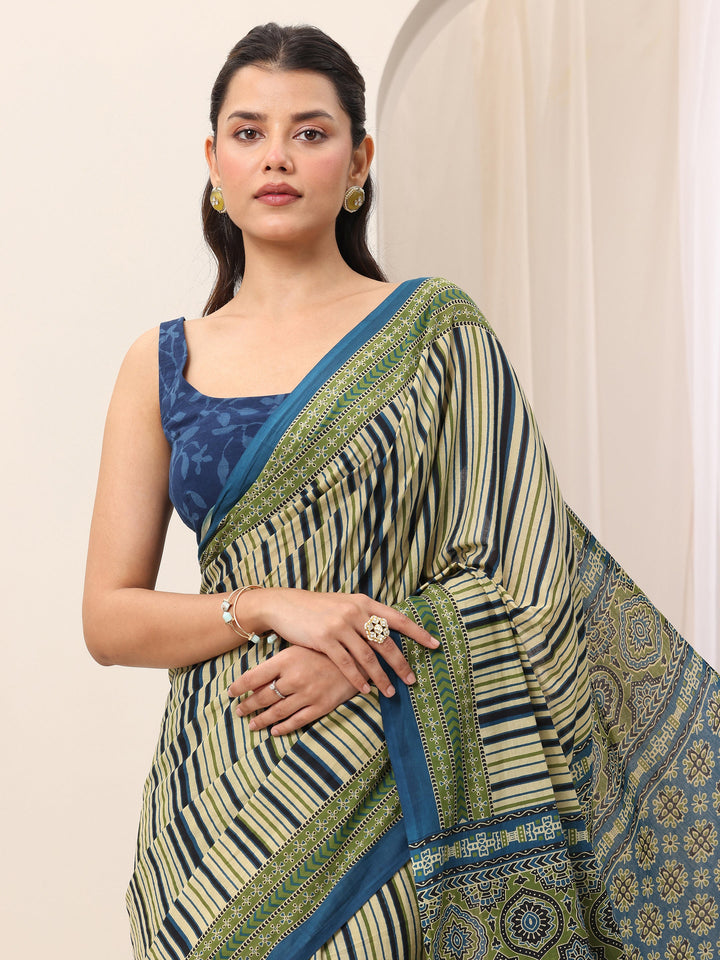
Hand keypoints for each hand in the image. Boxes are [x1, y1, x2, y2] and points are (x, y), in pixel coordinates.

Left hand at [229, 646, 358, 735]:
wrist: (359, 657)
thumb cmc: (326, 649)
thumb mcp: (300, 648)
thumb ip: (280, 662)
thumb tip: (256, 678)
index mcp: (287, 659)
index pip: (254, 676)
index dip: (239, 686)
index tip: (230, 692)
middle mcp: (295, 678)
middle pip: (263, 697)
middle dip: (247, 706)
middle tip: (238, 711)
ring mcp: (308, 694)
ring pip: (277, 712)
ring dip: (261, 720)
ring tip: (252, 724)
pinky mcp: (321, 706)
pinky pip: (297, 721)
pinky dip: (283, 728)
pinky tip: (274, 731)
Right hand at [241, 587, 439, 696]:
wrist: (285, 604)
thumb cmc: (317, 608)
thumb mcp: (344, 604)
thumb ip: (365, 615)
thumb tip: (387, 629)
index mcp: (364, 603)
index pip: (397, 619)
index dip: (418, 632)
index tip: (435, 644)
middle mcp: (355, 612)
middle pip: (386, 642)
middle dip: (401, 664)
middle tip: (412, 680)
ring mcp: (340, 625)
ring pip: (368, 656)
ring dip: (381, 677)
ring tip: (390, 693)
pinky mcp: (324, 639)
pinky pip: (347, 664)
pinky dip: (358, 679)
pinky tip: (366, 690)